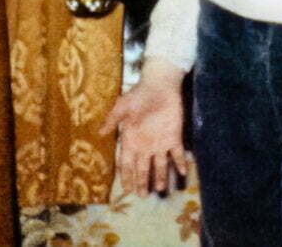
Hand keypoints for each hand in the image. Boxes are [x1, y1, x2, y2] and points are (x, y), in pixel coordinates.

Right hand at [98, 58, 187, 195]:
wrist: (159, 85)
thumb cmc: (138, 96)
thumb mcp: (121, 108)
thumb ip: (111, 121)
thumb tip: (99, 134)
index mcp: (131, 141)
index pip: (127, 163)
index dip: (126, 176)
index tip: (126, 190)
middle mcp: (145, 145)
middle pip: (142, 168)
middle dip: (141, 182)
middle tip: (141, 196)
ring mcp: (160, 142)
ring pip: (160, 164)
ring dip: (160, 176)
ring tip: (159, 189)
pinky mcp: (174, 136)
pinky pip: (177, 153)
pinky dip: (180, 162)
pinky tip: (182, 172)